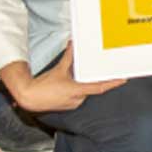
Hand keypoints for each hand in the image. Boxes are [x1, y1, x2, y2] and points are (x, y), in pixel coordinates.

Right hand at [2, 44, 123, 114]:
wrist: (29, 98)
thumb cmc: (43, 86)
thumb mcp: (59, 69)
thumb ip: (68, 57)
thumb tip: (73, 45)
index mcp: (77, 91)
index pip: (100, 87)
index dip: (112, 83)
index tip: (122, 79)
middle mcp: (77, 99)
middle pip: (91, 87)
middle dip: (93, 80)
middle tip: (97, 71)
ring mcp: (73, 104)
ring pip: (84, 91)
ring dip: (83, 84)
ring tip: (74, 78)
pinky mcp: (68, 106)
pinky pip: (78, 96)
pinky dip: (78, 89)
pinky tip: (70, 84)